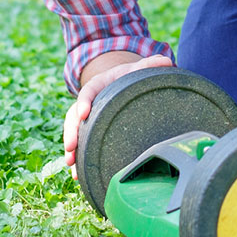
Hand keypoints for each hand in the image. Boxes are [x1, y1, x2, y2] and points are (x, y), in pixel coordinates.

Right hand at [63, 54, 173, 175]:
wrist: (120, 82)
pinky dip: (78, 159)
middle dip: (71, 132)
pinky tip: (76, 175)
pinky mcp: (88, 130)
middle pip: (73, 116)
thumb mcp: (137, 70)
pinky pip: (79, 144)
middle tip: (70, 147)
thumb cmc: (129, 77)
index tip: (84, 113)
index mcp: (98, 85)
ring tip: (71, 164)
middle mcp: (87, 102)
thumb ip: (149, 65)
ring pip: (73, 132)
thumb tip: (166, 61)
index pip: (87, 91)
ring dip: (71, 149)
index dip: (83, 102)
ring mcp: (86, 118)